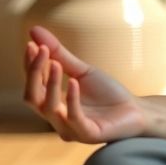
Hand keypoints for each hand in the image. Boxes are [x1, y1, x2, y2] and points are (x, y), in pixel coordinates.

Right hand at [22, 25, 148, 143]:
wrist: (136, 110)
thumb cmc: (107, 93)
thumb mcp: (82, 71)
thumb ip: (59, 55)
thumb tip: (34, 30)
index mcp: (52, 103)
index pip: (33, 84)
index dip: (30, 65)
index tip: (32, 43)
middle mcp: (55, 118)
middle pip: (32, 97)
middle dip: (34, 72)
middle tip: (40, 49)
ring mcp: (69, 128)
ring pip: (49, 108)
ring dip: (51, 83)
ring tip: (55, 63)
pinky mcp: (87, 134)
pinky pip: (74, 118)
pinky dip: (72, 99)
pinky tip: (74, 81)